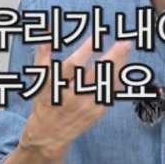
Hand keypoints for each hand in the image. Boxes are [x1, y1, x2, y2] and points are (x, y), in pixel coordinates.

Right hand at [19, 37, 132, 157]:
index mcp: (56, 85)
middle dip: (113, 57)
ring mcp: (87, 105)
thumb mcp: (39, 77)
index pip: (73, 66)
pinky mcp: (97, 112)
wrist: (50, 132)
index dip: (85, 51)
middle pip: (96, 74)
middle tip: (125, 43)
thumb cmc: (44, 100)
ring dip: (120, 66)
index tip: (97, 38)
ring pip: (108, 83)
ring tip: (126, 49)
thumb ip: (42, 53)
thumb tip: (47, 31)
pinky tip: (124, 66)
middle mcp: (73, 96)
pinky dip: (119, 79)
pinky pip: (112, 93)